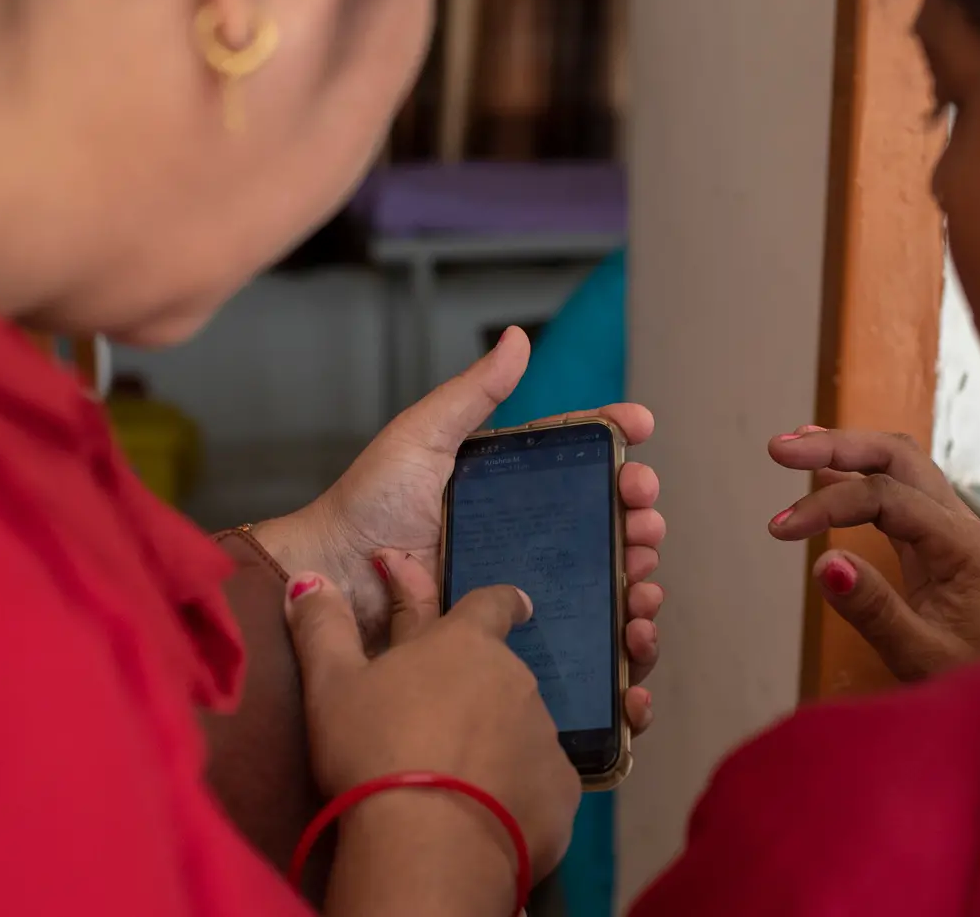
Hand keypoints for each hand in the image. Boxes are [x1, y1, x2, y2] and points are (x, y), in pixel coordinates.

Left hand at [255, 328, 664, 733]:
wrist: (336, 584)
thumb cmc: (366, 506)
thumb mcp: (422, 437)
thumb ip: (472, 393)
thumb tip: (519, 339)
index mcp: (508, 485)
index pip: (578, 458)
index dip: (616, 441)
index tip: (642, 428)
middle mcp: (524, 534)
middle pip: (605, 521)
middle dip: (638, 512)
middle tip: (643, 512)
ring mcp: (525, 587)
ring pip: (605, 581)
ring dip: (639, 573)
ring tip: (642, 571)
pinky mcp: (519, 637)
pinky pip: (584, 640)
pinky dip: (622, 639)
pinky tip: (634, 631)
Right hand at [285, 569, 580, 906]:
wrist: (428, 844)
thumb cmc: (374, 748)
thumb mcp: (331, 685)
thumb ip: (323, 628)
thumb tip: (308, 577)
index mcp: (466, 643)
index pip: (493, 603)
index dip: (500, 603)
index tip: (515, 605)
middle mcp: (517, 680)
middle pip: (503, 675)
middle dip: (479, 691)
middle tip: (442, 724)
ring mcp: (545, 737)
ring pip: (521, 729)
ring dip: (497, 742)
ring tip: (459, 781)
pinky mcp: (560, 792)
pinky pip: (539, 783)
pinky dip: (518, 792)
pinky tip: (489, 816)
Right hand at [767, 427, 979, 680]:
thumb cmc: (973, 678)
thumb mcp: (921, 656)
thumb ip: (874, 610)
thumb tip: (826, 563)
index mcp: (963, 546)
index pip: (887, 497)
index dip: (829, 505)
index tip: (780, 528)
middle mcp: (960, 525)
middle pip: (898, 457)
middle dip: (838, 445)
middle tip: (780, 451)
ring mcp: (949, 528)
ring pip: (898, 466)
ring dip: (847, 452)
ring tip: (795, 449)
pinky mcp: (935, 542)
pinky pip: (896, 492)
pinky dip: (856, 477)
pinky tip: (825, 475)